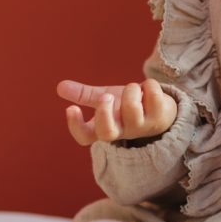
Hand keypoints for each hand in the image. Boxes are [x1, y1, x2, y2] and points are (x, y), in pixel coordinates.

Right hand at [56, 78, 176, 145]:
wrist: (161, 110)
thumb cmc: (127, 105)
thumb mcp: (105, 98)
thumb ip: (84, 95)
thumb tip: (59, 87)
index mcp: (104, 128)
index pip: (84, 137)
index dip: (75, 126)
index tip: (70, 108)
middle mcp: (122, 131)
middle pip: (106, 133)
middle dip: (104, 112)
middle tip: (105, 96)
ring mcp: (141, 127)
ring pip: (132, 108)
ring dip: (131, 90)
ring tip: (133, 88)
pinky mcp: (160, 118)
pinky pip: (152, 95)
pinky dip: (149, 85)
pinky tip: (149, 89)